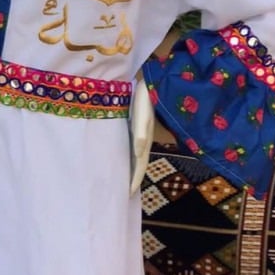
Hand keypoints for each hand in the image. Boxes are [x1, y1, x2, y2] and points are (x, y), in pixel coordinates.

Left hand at [129, 78, 153, 195]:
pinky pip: (132, 147)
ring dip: (129, 169)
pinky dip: (127, 157)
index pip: (139, 167)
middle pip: (137, 165)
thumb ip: (142, 133)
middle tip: (122, 194)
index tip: (128, 195)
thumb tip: (138, 153)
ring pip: (135, 157)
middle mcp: (143, 141)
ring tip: (121, 180)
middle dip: (131, 179)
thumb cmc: (146, 97)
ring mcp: (140, 135)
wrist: (153, 80)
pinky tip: (122, 158)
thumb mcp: (143, 114)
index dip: (134, 181)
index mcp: (145, 141)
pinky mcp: (136, 127)